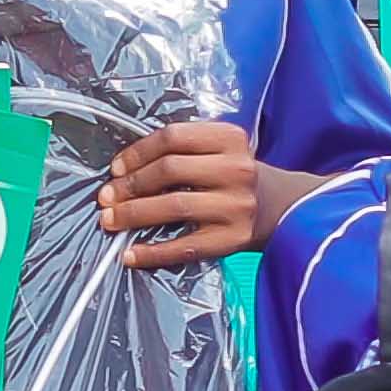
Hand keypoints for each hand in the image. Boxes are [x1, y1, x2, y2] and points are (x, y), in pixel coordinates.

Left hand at [102, 120, 266, 267]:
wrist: (285, 208)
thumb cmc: (239, 178)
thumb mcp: (222, 150)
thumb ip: (184, 151)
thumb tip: (127, 171)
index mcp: (229, 139)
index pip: (173, 137)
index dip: (137, 152)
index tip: (116, 168)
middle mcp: (235, 169)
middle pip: (169, 170)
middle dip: (129, 184)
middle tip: (106, 197)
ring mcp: (235, 205)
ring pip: (172, 206)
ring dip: (133, 214)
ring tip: (110, 220)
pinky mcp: (232, 238)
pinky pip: (184, 246)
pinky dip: (152, 252)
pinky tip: (130, 254)